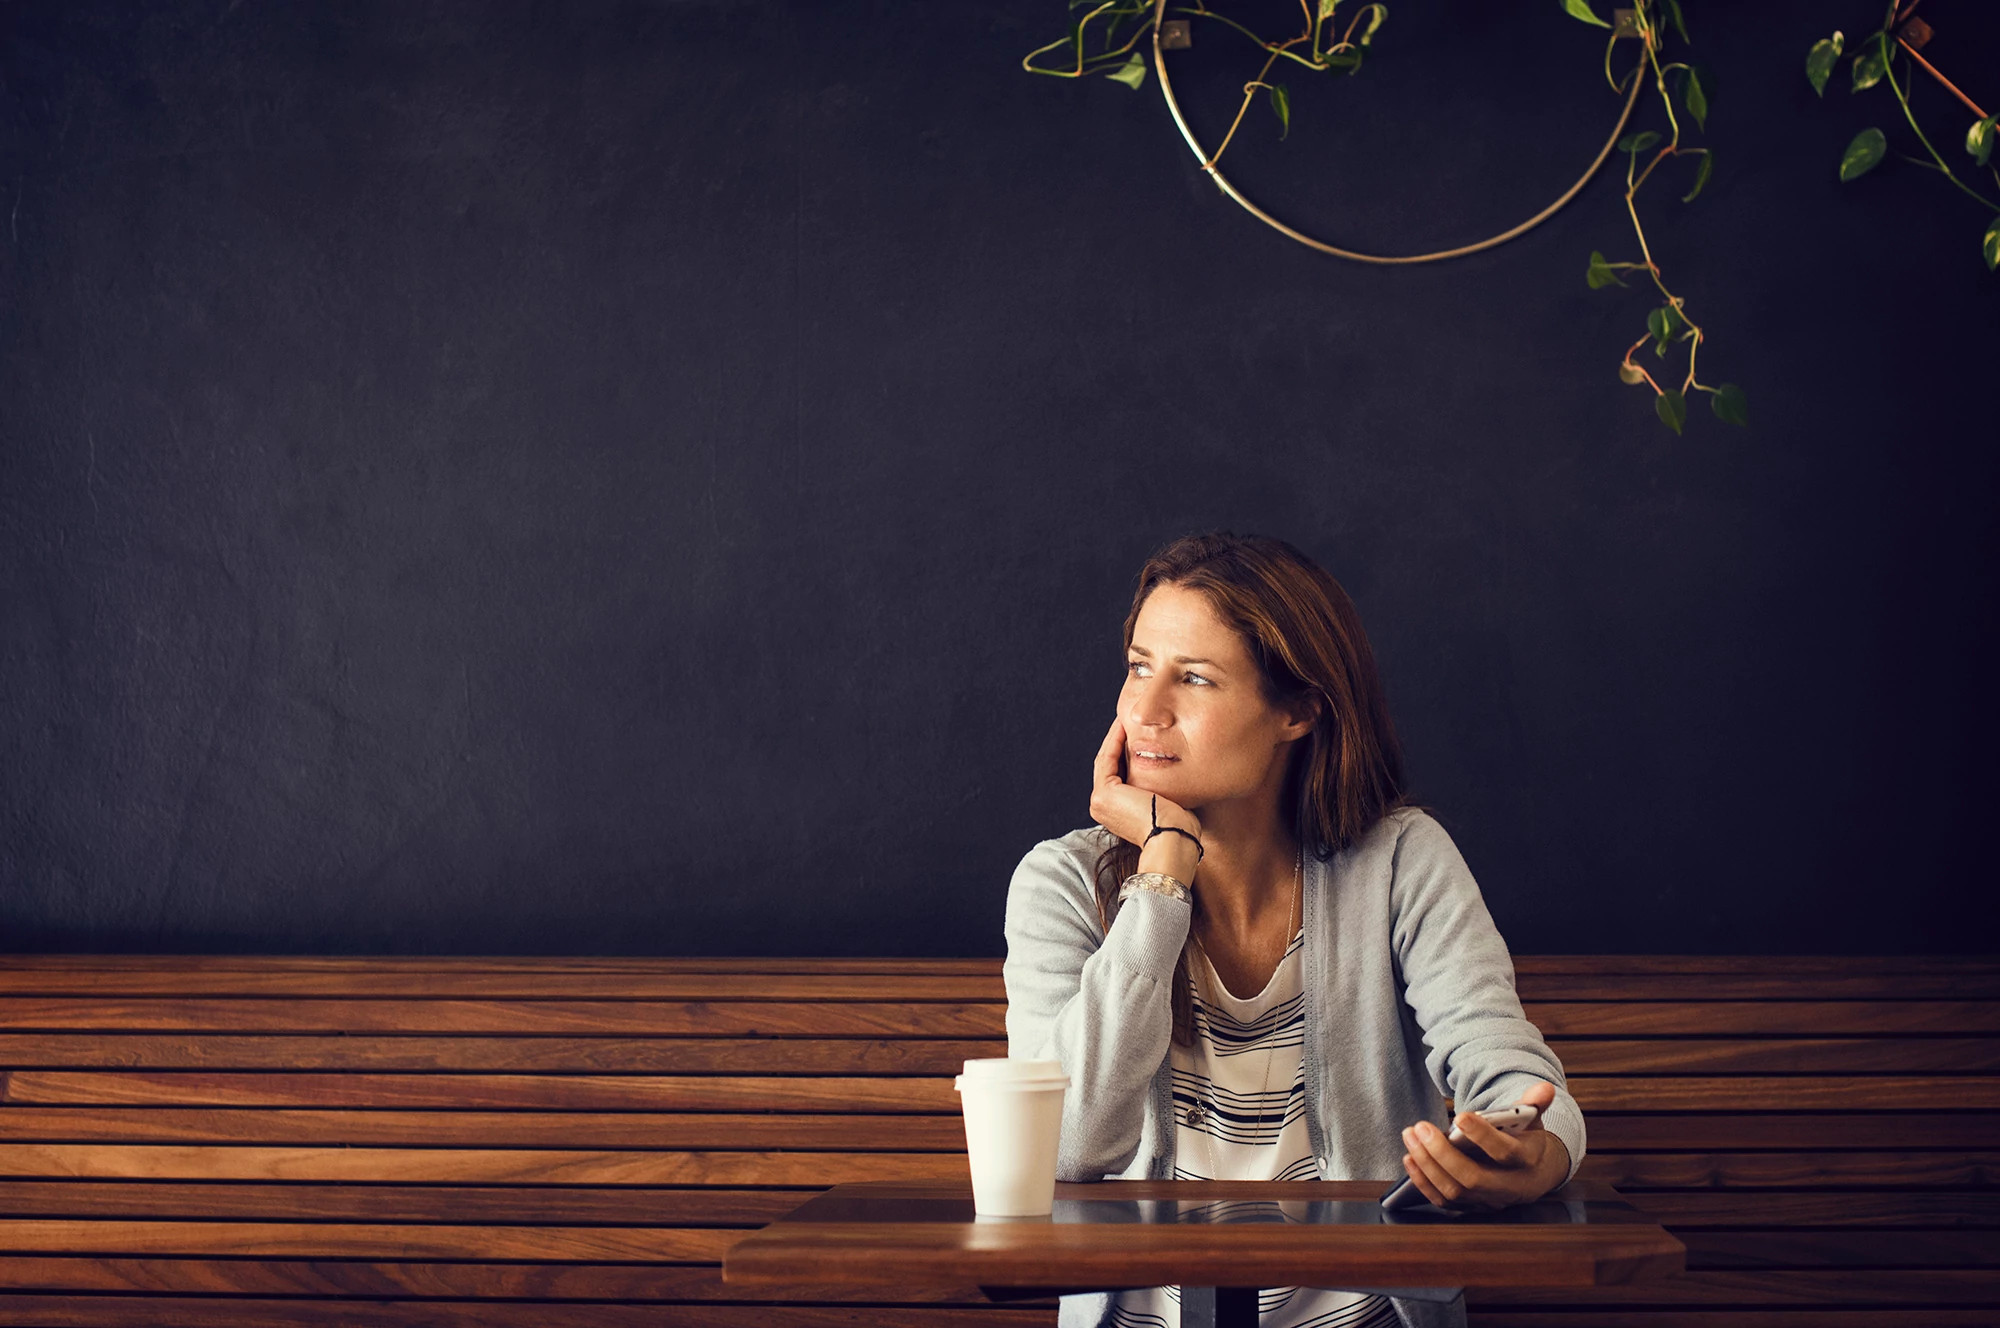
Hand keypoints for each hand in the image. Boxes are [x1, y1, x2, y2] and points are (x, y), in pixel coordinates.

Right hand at [1089, 714, 1201, 883]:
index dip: (1127, 752)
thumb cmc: (1180, 828)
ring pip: (1107, 760)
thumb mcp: (1169, 804)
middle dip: (1120, 741)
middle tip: (1131, 719)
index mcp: (1116, 812)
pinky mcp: (1103, 793)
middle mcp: (1103, 808)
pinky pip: (1107, 758)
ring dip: (1116, 737)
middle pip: (1111, 766)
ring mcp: (1100, 801)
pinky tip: (1125, 725)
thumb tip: (1176, 772)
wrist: (1174, 841)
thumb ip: (1163, 789)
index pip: (1120, 774)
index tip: (1140, 733)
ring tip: (1127, 717)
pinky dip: (1115, 740)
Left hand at [1397, 1081, 1570, 1210]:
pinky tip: (1410, 1158)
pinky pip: (1444, 1201)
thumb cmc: (1526, 1141)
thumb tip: (1544, 1088)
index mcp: (1527, 1161)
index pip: (1505, 1152)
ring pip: (1455, 1191)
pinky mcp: (1473, 1207)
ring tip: (1410, 1137)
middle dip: (1442, 1153)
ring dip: (1427, 1165)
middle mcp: (1509, 1187)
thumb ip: (1534, 1103)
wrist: (1535, 1174)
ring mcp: (1489, 1201)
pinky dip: (1423, 1182)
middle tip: (1420, 1127)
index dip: (1482, 1136)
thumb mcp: (1533, 1120)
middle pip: (1473, 1178)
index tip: (1460, 1116)